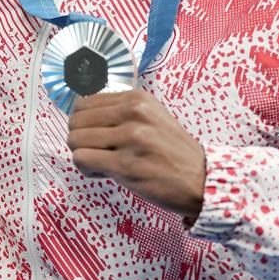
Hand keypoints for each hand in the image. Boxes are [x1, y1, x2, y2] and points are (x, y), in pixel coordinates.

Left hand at [67, 90, 205, 219]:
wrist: (203, 180)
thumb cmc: (173, 152)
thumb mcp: (151, 117)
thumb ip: (120, 111)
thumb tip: (80, 113)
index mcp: (137, 99)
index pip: (84, 102)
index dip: (83, 122)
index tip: (96, 135)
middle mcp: (133, 114)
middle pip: (76, 121)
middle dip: (79, 139)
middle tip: (96, 151)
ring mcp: (130, 138)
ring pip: (75, 140)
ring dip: (82, 155)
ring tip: (101, 163)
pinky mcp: (126, 164)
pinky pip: (82, 159)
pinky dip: (86, 168)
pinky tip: (103, 173)